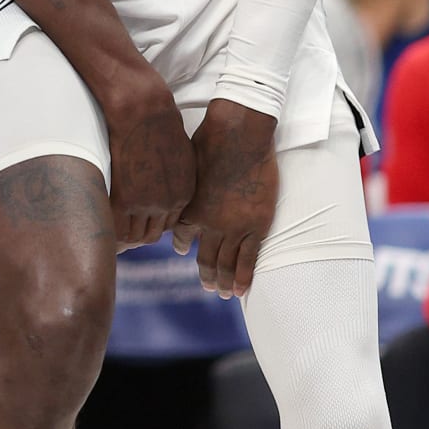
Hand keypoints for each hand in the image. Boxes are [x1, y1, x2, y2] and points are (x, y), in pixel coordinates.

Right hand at [103, 72, 194, 248]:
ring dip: (121, 233)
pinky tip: (100, 219)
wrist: (144, 109)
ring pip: (133, 235)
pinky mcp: (124, 200)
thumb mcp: (180, 155)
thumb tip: (162, 184)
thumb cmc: (159, 122)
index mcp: (184, 193)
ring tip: (107, 225)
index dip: (151, 222)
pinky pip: (116, 227)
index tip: (136, 219)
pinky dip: (108, 227)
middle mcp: (168, 204)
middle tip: (119, 226)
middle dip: (136, 232)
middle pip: (151, 234)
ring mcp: (146, 204)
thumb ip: (174, 177)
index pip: (168, 225)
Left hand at [170, 100, 279, 297]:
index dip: (180, 245)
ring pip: (226, 264)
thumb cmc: (210, 140)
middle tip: (206, 286)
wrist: (239, 135)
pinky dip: (243, 278)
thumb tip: (172, 183)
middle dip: (205, 274)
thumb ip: (182, 183)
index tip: (181, 251)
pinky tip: (240, 291)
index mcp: (189, 209)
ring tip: (222, 293)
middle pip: (204, 258)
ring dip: (223, 282)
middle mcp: (208, 224)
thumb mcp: (185, 164)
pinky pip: (248, 260)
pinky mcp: (256, 226)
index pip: (180, 236)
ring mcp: (233, 228)